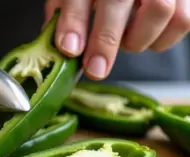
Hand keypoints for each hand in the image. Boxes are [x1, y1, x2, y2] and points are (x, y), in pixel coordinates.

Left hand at [45, 0, 189, 79]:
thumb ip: (66, 14)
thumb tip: (59, 47)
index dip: (74, 22)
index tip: (69, 49)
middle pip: (118, 2)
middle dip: (105, 40)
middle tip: (95, 69)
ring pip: (160, 11)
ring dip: (138, 39)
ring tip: (125, 41)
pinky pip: (183, 21)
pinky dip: (163, 39)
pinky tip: (147, 36)